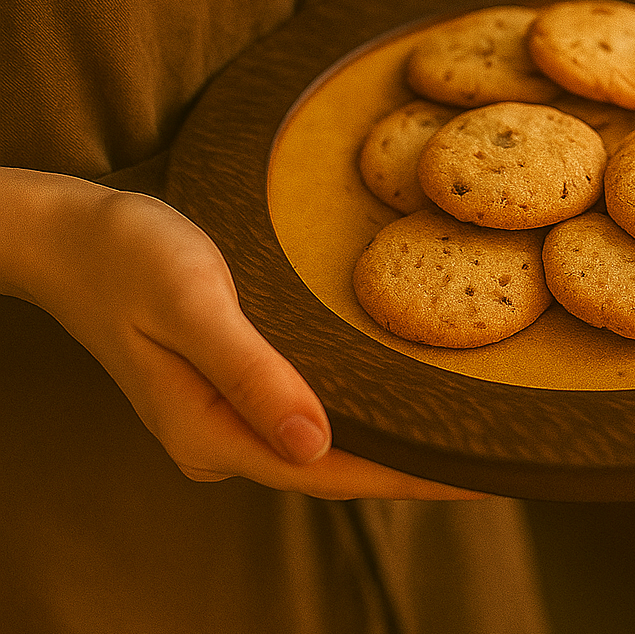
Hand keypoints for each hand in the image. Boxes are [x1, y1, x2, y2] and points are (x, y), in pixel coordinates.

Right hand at [12, 174, 486, 498]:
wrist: (69, 233)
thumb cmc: (129, 255)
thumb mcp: (191, 302)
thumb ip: (250, 372)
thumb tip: (317, 444)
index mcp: (210, 431)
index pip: (333, 471)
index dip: (411, 475)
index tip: (480, 473)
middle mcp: (218, 438)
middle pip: (334, 467)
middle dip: (410, 467)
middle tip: (491, 455)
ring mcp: (218, 415)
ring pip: (321, 441)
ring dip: (386, 442)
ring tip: (457, 434)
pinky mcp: (223, 384)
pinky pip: (302, 410)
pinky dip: (353, 411)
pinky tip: (388, 395)